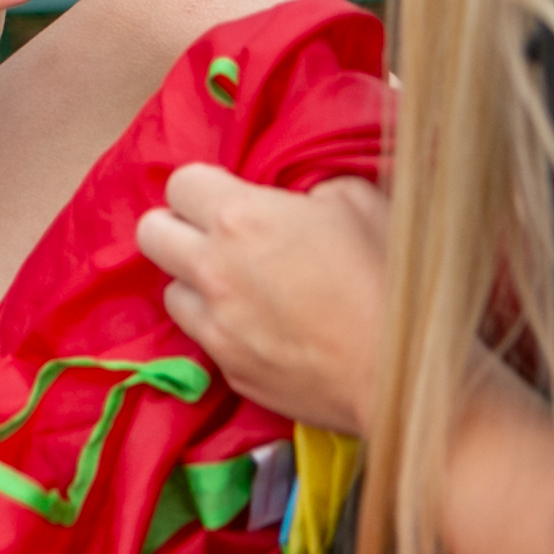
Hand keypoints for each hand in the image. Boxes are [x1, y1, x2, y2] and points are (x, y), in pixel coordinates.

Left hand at [136, 164, 388, 433]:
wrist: (402, 371)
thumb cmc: (389, 276)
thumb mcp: (359, 199)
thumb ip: (309, 187)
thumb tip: (292, 196)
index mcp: (240, 218)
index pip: (179, 182)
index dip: (206, 186)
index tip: (233, 196)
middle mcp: (213, 271)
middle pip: (150, 233)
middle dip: (178, 227)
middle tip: (217, 235)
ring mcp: (216, 327)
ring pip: (170, 291)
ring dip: (197, 283)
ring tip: (240, 286)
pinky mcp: (230, 371)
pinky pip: (204, 339)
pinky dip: (223, 328)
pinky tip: (263, 327)